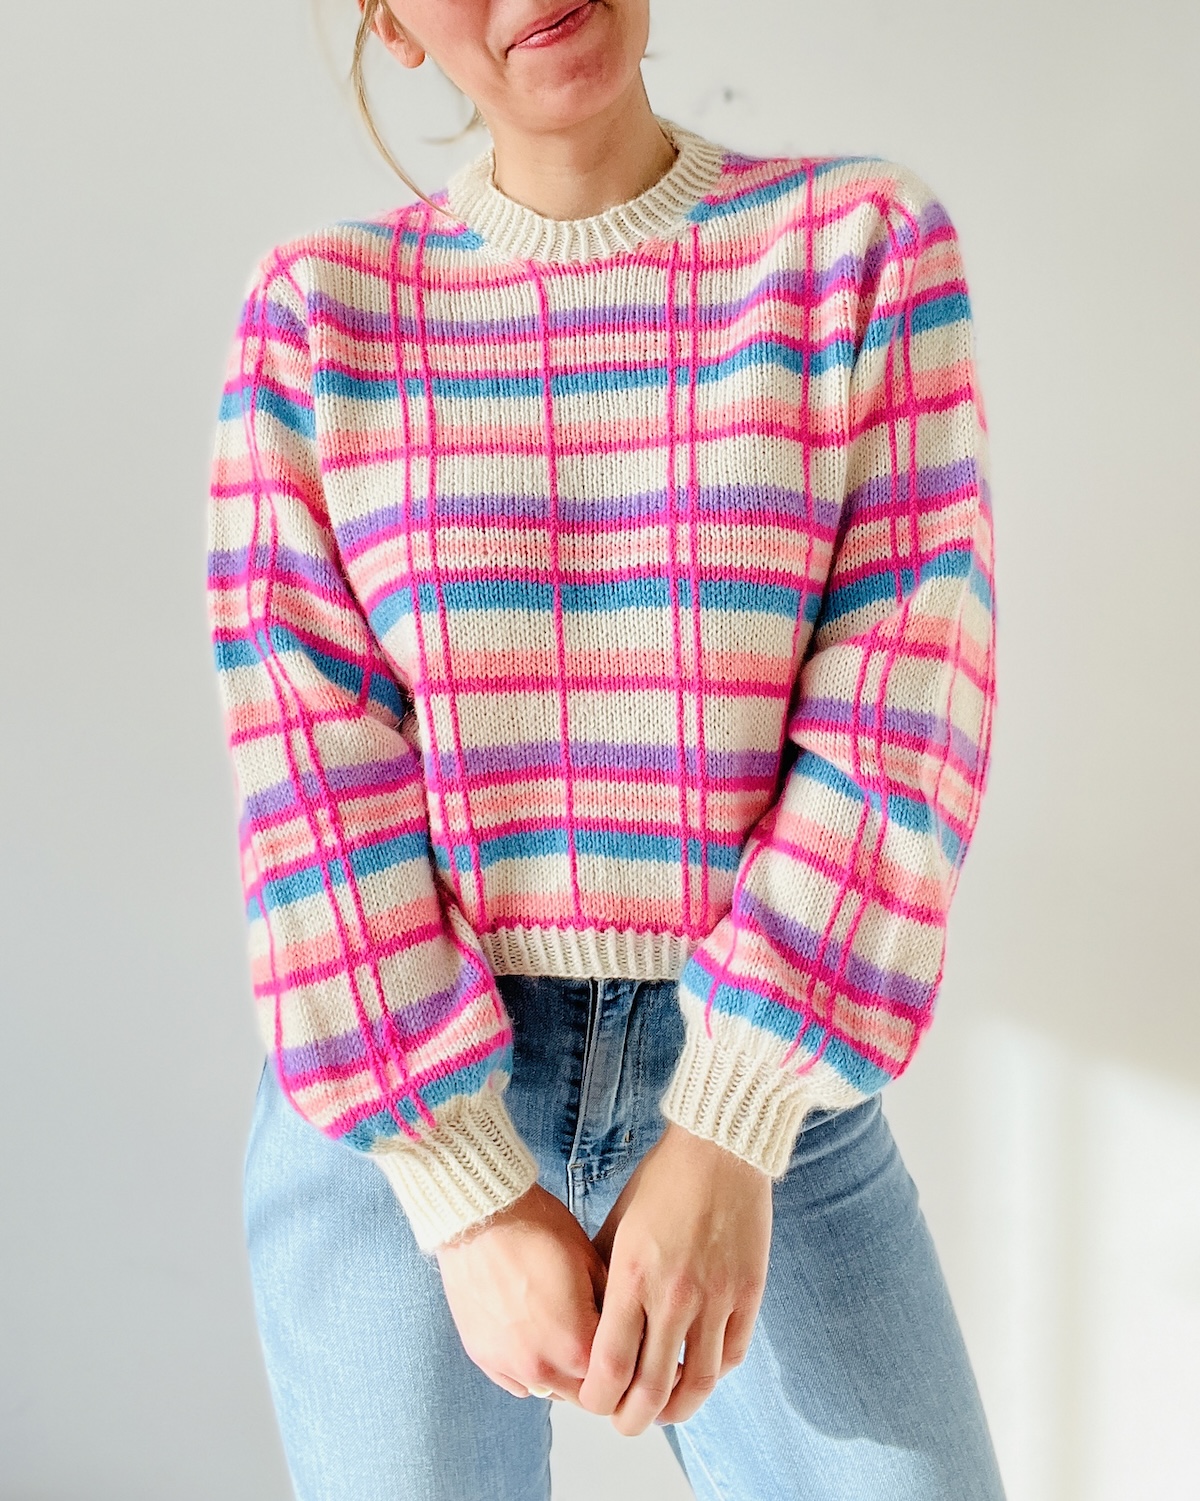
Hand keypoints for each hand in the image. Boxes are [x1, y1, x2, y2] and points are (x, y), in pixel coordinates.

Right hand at [435, 1182, 607, 1402]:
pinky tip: (535, 1336)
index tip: (627, 1350)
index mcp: (575, 1346)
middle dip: (595, 1375)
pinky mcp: (482, 1356)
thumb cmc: (537, 1230)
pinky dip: (530, 1368)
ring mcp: (507, 1365)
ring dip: (562, 1374)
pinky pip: (516, 1380)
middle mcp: (540, 1368)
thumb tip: (626, 1330)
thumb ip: (612, 1309)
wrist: (480, 1217)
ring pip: (548, 1390)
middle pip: (580, 1395)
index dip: (625, 1365)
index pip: (614, 1381)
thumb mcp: (593, 1262)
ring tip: (564, 1335)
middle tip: (598, 1343)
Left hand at [578, 1121, 770, 1433]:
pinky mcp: (748, 1292)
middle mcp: (674, 1295)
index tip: (594, 1402)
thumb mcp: (618, 1223)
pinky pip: (731, 1353)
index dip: (599, 1398)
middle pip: (652, 1389)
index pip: (610, 1365)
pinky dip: (714, 1373)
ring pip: (698, 1382)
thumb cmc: (662, 1180)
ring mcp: (716, 1297)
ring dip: (678, 1408)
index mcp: (633, 1277)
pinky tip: (700, 1372)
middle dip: (633, 1419)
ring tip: (665, 1411)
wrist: (719, 1148)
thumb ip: (604, 1274)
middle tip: (626, 1423)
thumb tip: (592, 1318)